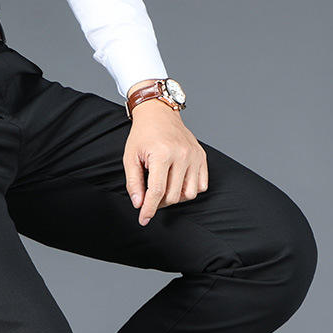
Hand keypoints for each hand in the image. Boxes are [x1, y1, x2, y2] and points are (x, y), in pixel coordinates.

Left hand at [123, 81, 207, 225]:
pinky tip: (177, 183)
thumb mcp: (130, 158)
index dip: (149, 209)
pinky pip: (201, 185)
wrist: (159, 113)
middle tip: (149, 197)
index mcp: (162, 154)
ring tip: (164, 188)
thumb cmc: (143, 135)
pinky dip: (189, 190)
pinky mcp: (202, 157)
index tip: (143, 220)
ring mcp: (194, 156)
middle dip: (159, 203)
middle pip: (173, 196)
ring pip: (189, 194)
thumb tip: (139, 204)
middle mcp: (182, 155)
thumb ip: (133, 183)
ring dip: (175, 198)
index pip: (157, 192)